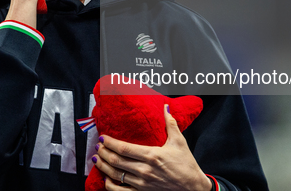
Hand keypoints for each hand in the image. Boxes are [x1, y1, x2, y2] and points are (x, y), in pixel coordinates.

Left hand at [94, 104, 212, 190]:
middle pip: (116, 161)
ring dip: (103, 166)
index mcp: (152, 155)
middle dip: (103, 152)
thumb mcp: (179, 142)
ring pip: (115, 175)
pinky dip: (110, 186)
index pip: (124, 148)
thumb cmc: (186, 165)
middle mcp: (144, 170)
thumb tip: (166, 107)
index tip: (103, 137)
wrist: (193, 188)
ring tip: (97, 159)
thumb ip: (170, 123)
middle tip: (97, 146)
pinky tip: (106, 179)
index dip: (110, 143)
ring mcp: (142, 184)